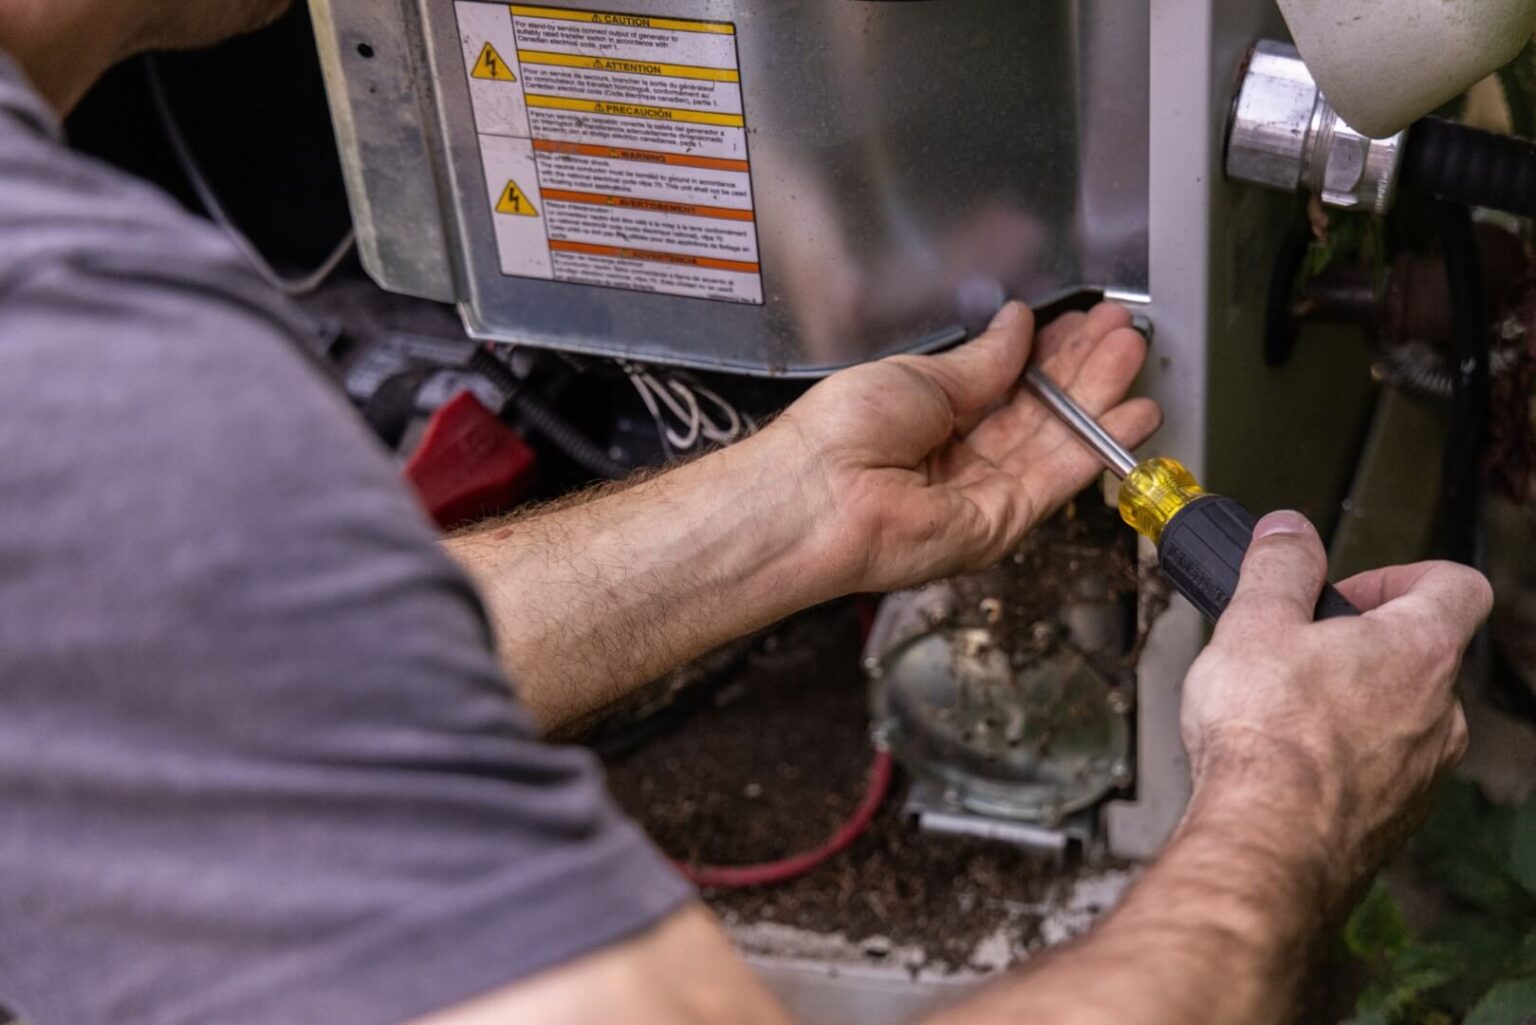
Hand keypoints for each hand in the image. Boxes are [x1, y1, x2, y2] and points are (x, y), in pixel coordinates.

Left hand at [771, 301, 1160, 593]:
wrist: (817, 496)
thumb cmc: (838, 436)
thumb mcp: (917, 376)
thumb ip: (981, 362)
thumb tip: (1016, 327)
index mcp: (928, 418)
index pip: (1005, 383)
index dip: (1047, 352)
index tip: (1080, 321)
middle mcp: (958, 458)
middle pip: (1037, 410)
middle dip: (1082, 366)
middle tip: (1119, 327)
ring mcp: (981, 492)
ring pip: (1056, 439)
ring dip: (1099, 396)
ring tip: (1133, 351)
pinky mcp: (1001, 522)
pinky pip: (1059, 478)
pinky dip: (1099, 445)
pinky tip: (1130, 413)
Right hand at [1180, 511, 1492, 899]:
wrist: (1269, 837)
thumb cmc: (1267, 733)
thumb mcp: (1254, 621)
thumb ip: (1278, 567)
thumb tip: (1289, 532)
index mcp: (1420, 647)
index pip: (1458, 585)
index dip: (1406, 576)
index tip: (1352, 591)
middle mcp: (1442, 711)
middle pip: (1422, 655)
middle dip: (1362, 646)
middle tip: (1300, 651)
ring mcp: (1426, 771)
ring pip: (1403, 718)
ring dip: (1354, 705)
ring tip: (1285, 712)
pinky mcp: (1398, 818)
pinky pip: (1382, 772)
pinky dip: (1344, 759)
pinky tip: (1287, 765)